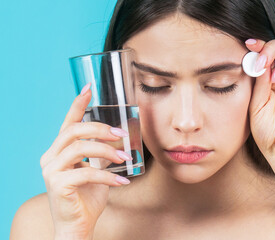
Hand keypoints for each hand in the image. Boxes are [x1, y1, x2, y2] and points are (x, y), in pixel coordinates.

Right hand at [40, 87, 131, 238]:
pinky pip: (86, 173)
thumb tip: (120, 138)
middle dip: (100, 129)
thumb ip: (102, 154)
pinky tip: (122, 182)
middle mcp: (51, 157)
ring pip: (79, 148)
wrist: (78, 225)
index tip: (90, 88)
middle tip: (121, 135)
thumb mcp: (97, 169)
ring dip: (106, 151)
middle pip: (73, 131)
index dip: (78, 104)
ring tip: (125, 159)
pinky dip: (108, 176)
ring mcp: (51, 171)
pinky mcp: (58, 185)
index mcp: (59, 151)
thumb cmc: (87, 196)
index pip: (68, 123)